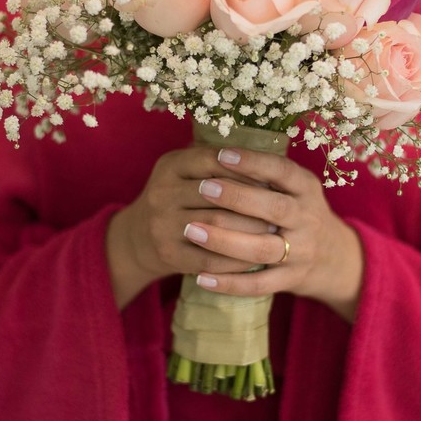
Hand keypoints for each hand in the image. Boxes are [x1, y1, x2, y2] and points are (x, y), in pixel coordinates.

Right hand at [106, 146, 279, 307]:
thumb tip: (267, 163)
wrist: (139, 237)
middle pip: (217, 194)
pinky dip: (236, 259)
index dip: (246, 169)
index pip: (213, 160)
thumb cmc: (179, 197)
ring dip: (250, 230)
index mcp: (171, 166)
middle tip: (281, 208)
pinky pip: (210, 258)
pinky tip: (258, 257)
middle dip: (253, 202)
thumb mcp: (187, 171)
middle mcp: (162, 193)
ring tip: (274, 230)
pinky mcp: (169, 254)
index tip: (273, 177)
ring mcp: (162, 225)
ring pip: (216, 226)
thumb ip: (217, 162)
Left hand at [186, 147, 364, 322]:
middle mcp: (307, 219)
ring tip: (191, 230)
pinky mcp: (290, 279)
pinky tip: (201, 278)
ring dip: (225, 240)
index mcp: (306, 189)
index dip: (253, 162)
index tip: (221, 154)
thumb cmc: (299, 212)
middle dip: (237, 197)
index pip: (283, 171)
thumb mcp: (295, 187)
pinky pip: (259, 284)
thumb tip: (214, 147)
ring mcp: (301, 252)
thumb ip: (265, 172)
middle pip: (274, 209)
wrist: (334, 258)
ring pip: (263, 249)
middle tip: (202, 188)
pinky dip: (229, 283)